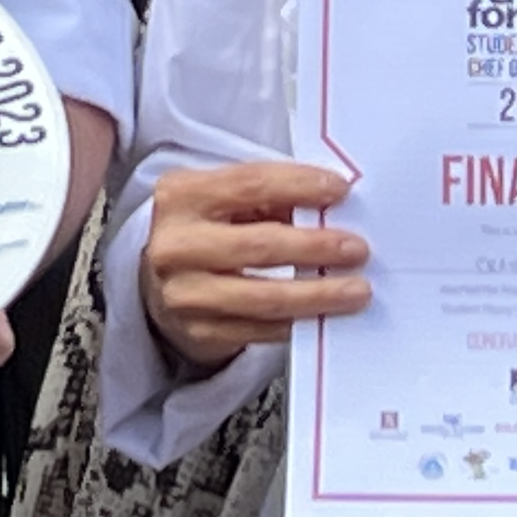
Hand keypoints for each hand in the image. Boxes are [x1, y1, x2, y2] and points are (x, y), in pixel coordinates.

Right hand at [140, 159, 366, 374]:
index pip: (250, 184)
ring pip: (264, 296)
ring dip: (317, 294)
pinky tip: (326, 314)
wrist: (158, 283)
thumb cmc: (206, 230)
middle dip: (316, 246)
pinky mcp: (198, 332)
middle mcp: (176, 245)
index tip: (341, 189)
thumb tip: (331, 204)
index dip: (300, 185)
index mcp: (181, 195)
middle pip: (260, 244)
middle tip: (358, 248)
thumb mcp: (223, 200)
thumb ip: (267, 197)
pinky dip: (298, 321)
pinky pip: (260, 329)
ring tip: (356, 289)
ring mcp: (184, 294)